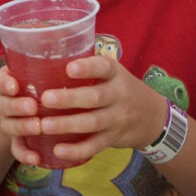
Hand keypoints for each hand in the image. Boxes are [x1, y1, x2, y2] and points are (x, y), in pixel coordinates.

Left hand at [0, 57, 165, 166]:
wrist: (152, 117)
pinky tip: (57, 150)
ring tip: (43, 125)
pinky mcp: (113, 139)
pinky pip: (95, 146)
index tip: (69, 68)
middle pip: (95, 97)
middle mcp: (118, 95)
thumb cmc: (118, 87)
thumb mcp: (112, 72)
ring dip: (67, 125)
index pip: (104, 67)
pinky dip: (76, 150)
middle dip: (69, 99)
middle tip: (45, 98)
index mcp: (115, 74)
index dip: (88, 67)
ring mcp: (117, 119)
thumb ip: (88, 64)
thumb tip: (47, 45)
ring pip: (92, 123)